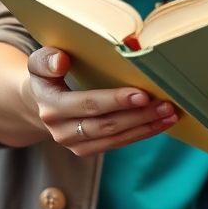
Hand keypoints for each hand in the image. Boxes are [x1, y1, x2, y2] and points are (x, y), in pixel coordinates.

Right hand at [28, 47, 177, 156]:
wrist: (38, 102)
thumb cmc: (47, 74)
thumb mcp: (40, 62)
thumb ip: (47, 59)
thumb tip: (61, 61)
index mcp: (51, 106)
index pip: (88, 104)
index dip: (116, 100)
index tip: (141, 94)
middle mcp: (61, 130)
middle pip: (106, 124)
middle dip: (138, 115)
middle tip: (165, 103)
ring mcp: (74, 143)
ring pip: (115, 137)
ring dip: (145, 126)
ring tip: (170, 113)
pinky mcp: (86, 149)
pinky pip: (118, 143)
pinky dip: (142, 133)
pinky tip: (161, 123)